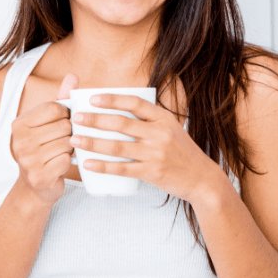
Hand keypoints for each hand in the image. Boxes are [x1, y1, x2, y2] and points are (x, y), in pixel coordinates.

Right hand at [11, 73, 78, 206]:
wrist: (37, 186)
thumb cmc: (47, 148)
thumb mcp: (50, 122)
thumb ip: (61, 98)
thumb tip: (73, 75)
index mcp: (20, 123)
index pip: (55, 107)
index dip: (68, 114)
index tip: (65, 122)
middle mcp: (19, 140)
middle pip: (64, 125)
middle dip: (71, 133)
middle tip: (65, 141)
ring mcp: (27, 160)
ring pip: (67, 143)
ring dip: (72, 148)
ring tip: (64, 151)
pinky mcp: (38, 176)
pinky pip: (67, 160)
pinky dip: (70, 162)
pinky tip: (62, 164)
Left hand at [70, 94, 218, 203]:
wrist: (202, 178)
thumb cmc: (182, 152)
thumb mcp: (171, 129)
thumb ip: (150, 120)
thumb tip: (120, 111)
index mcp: (163, 118)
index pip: (135, 103)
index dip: (112, 99)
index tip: (93, 98)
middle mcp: (159, 133)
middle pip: (122, 123)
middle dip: (95, 119)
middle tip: (76, 118)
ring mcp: (156, 153)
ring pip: (118, 146)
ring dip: (93, 142)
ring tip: (75, 140)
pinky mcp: (152, 172)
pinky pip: (122, 168)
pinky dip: (103, 166)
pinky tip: (88, 164)